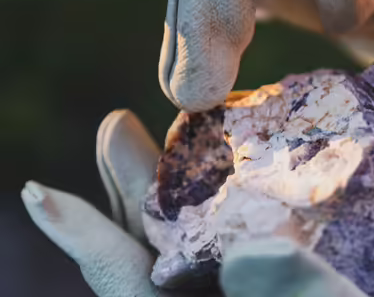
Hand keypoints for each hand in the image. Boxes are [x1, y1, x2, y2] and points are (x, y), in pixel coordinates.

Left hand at [21, 110, 367, 296]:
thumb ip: (294, 295)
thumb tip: (244, 253)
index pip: (134, 290)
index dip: (90, 242)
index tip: (43, 194)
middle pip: (162, 253)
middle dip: (134, 190)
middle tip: (118, 127)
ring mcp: (261, 284)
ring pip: (207, 239)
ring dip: (188, 185)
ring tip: (178, 128)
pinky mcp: (297, 270)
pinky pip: (257, 233)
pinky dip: (245, 197)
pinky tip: (256, 161)